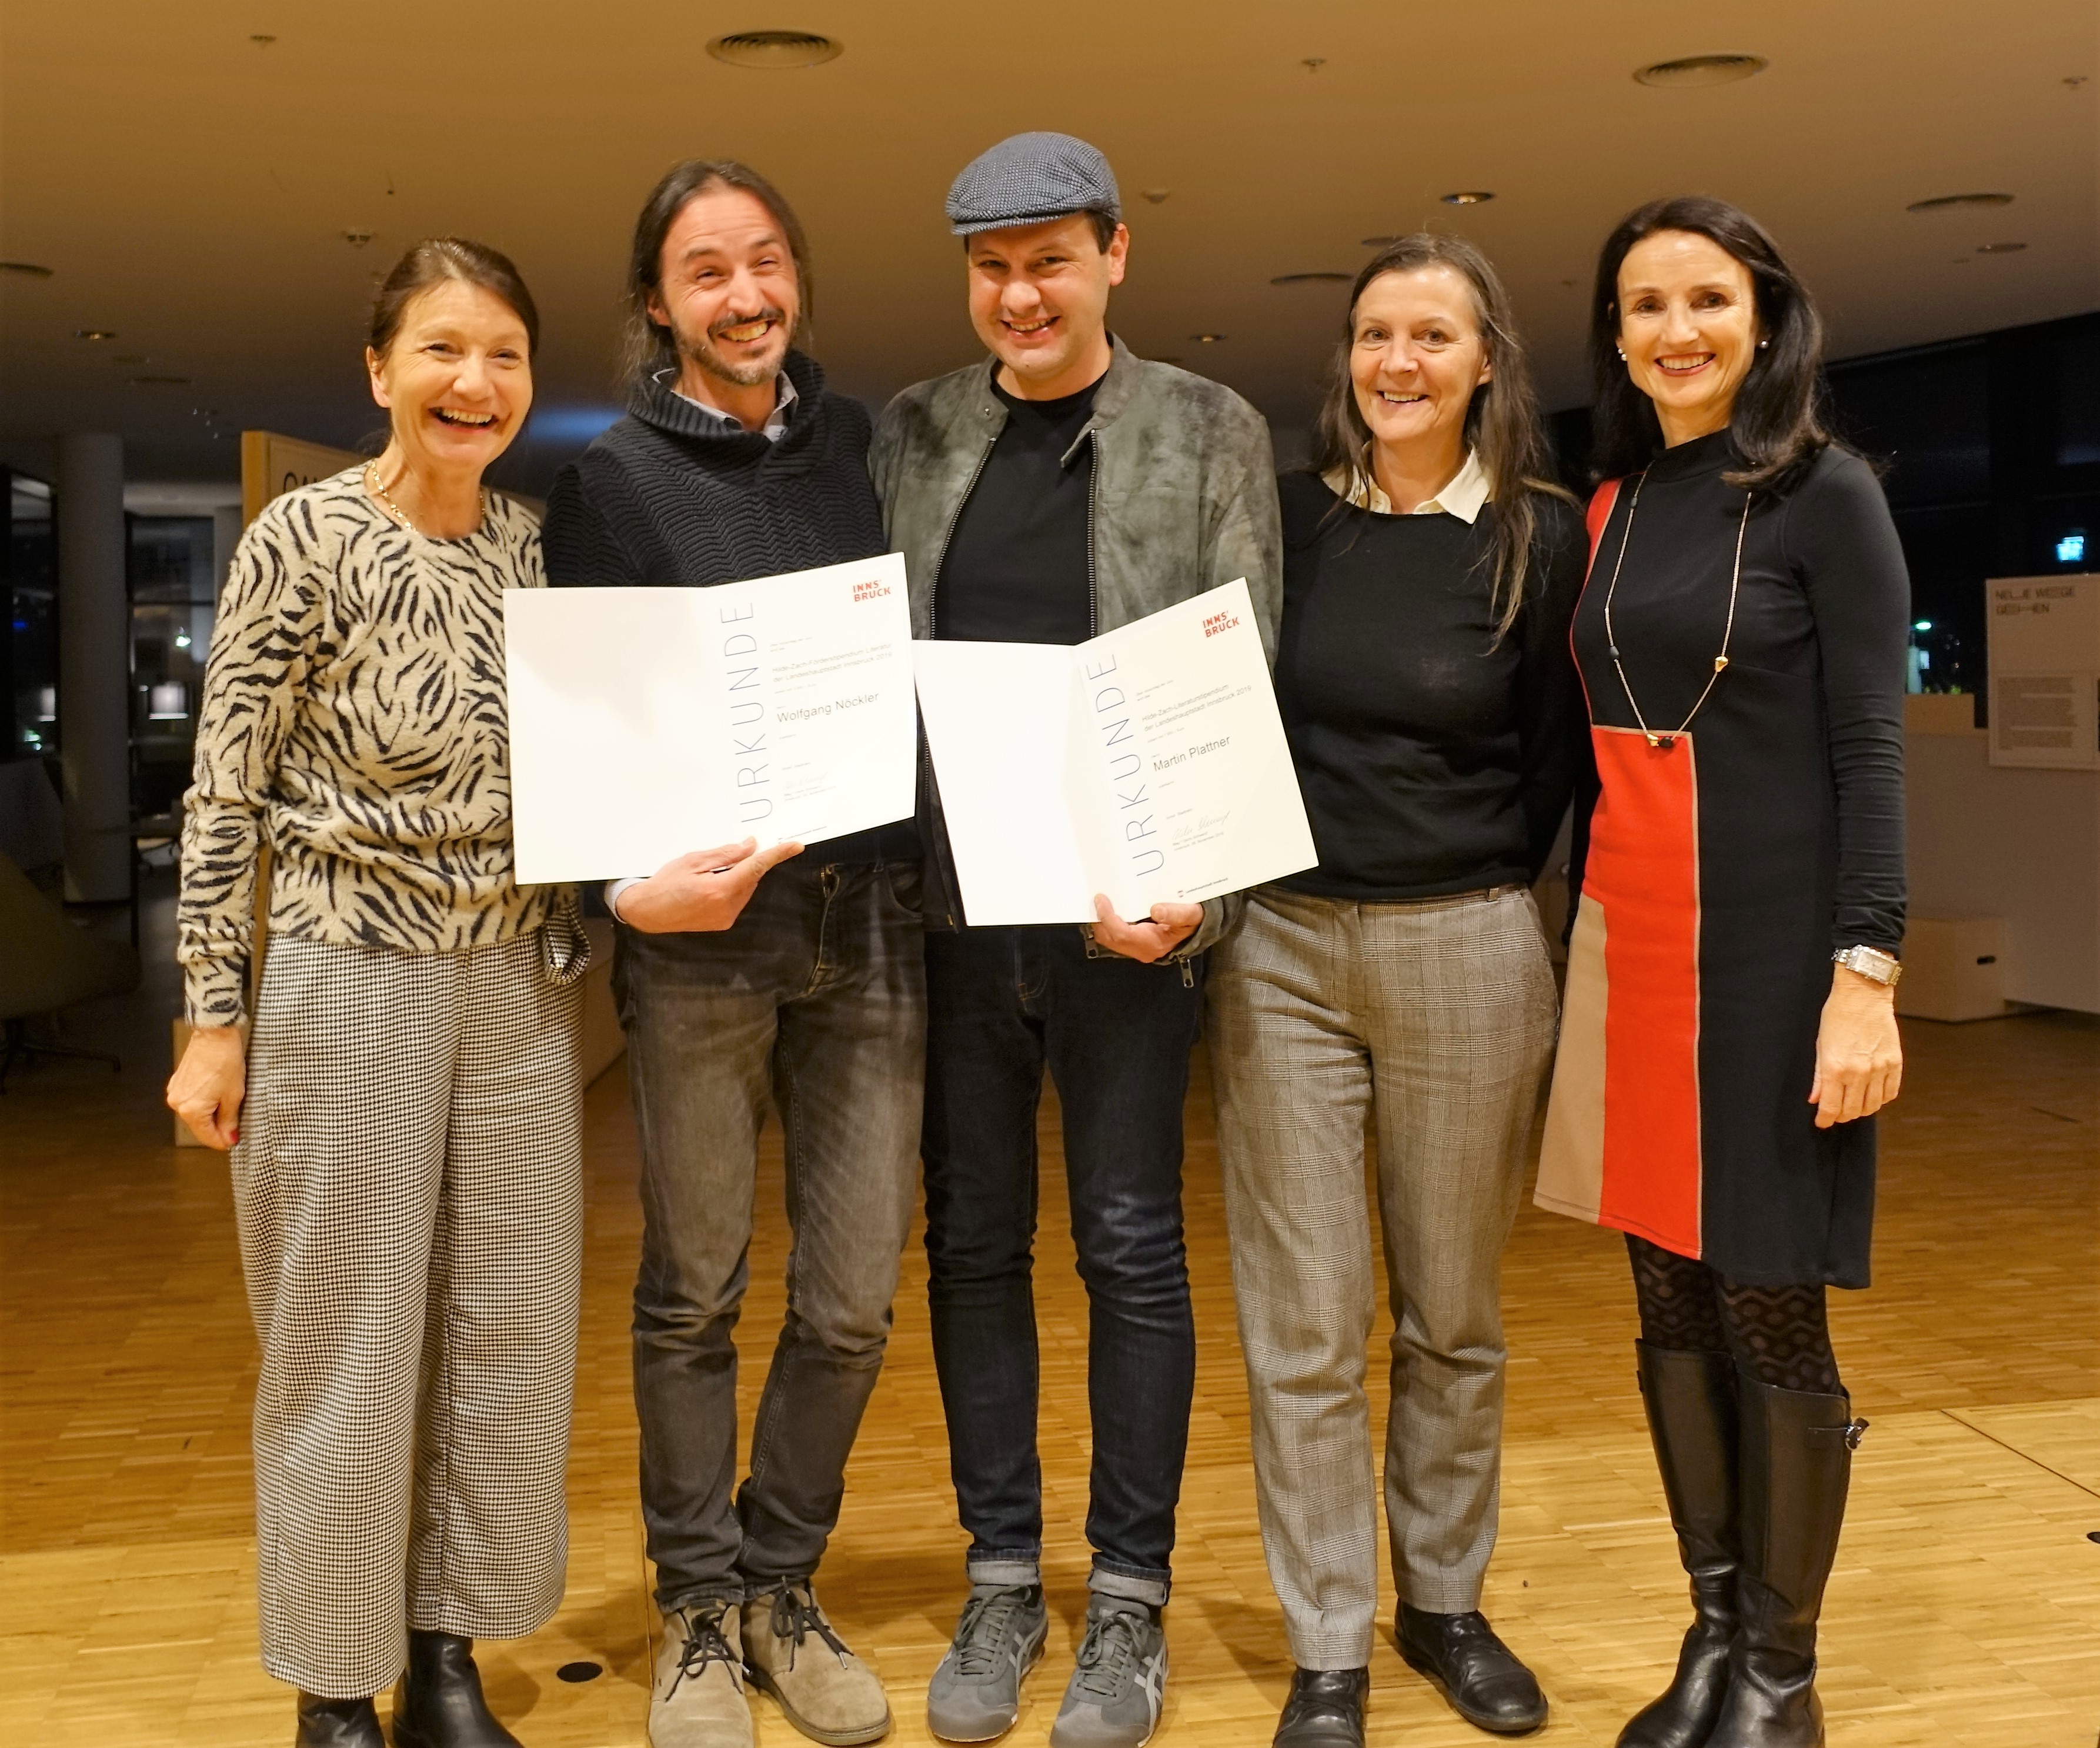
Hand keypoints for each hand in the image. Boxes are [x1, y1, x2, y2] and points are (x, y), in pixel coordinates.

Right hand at [168, 1025, 246, 1149]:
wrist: (215, 1035)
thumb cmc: (224, 1060)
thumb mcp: (234, 1095)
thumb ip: (230, 1120)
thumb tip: (229, 1137)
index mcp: (191, 1110)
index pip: (207, 1136)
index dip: (223, 1141)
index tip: (233, 1141)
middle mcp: (178, 1103)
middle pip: (199, 1126)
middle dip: (217, 1127)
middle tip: (236, 1122)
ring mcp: (175, 1092)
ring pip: (195, 1114)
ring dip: (211, 1114)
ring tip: (228, 1102)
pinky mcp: (177, 1083)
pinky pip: (191, 1101)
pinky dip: (204, 1102)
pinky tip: (217, 1093)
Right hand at [616, 838, 802, 933]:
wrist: (648, 912)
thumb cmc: (665, 883)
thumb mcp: (693, 860)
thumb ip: (725, 854)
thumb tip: (750, 846)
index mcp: (719, 889)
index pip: (755, 867)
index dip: (777, 855)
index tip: (795, 846)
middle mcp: (727, 907)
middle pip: (751, 878)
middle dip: (746, 864)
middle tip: (728, 855)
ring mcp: (726, 918)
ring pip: (745, 889)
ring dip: (738, 877)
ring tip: (710, 874)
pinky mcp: (723, 923)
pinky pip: (737, 900)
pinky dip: (731, 889)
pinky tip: (710, 886)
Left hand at [1090, 895, 1202, 963]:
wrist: (1195, 929)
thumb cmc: (1192, 921)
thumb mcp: (1191, 915)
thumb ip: (1176, 914)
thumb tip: (1156, 910)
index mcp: (1153, 943)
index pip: (1123, 934)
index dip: (1108, 918)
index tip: (1101, 900)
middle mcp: (1142, 950)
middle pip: (1110, 939)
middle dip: (1099, 920)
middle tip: (1096, 899)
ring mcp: (1136, 949)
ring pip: (1109, 940)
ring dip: (1101, 922)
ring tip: (1099, 903)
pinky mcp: (1133, 945)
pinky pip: (1113, 937)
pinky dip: (1106, 924)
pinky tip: (1107, 910)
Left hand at [1809, 965, 1902, 1127]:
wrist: (1863, 996)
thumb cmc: (1837, 1016)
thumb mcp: (1821, 1046)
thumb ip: (1819, 1076)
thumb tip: (1815, 1099)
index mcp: (1836, 1068)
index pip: (1831, 1107)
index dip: (1825, 1119)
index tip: (1822, 1122)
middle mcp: (1859, 1072)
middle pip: (1853, 1110)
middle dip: (1842, 1116)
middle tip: (1836, 1113)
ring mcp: (1879, 1068)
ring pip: (1873, 1105)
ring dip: (1862, 1110)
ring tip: (1854, 1105)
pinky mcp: (1895, 1063)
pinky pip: (1891, 1092)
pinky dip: (1881, 1099)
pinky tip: (1872, 1095)